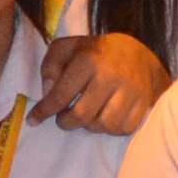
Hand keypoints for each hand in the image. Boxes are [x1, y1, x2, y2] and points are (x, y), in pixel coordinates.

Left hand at [33, 30, 165, 134]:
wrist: (138, 53)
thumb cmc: (96, 52)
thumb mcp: (67, 48)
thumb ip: (51, 66)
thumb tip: (47, 92)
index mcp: (89, 60)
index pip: (62, 94)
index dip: (45, 110)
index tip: (33, 120)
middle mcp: (111, 76)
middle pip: (82, 115)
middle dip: (66, 122)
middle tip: (63, 117)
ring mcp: (131, 90)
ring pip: (103, 125)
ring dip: (89, 126)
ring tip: (86, 116)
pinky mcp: (144, 102)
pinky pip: (123, 129)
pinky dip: (110, 129)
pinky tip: (104, 117)